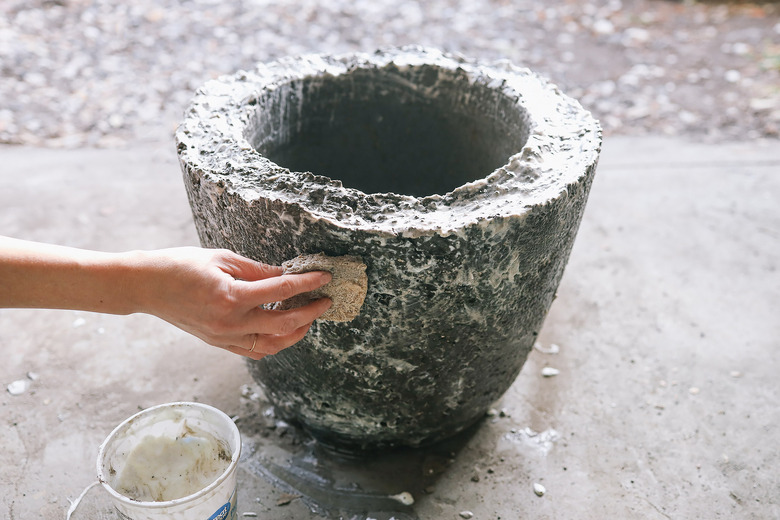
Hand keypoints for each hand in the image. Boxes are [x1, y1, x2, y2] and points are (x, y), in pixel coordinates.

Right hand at [138, 247, 332, 358]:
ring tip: (307, 317)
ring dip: (295, 333)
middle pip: (284, 324)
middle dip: (310, 312)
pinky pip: (254, 350)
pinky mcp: (218, 343)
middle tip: (325, 301)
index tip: (324, 278)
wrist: (146, 286)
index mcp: (231, 296)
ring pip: (272, 345)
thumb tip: (286, 274)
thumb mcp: (222, 258)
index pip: (281, 290)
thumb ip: (257, 269)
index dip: (307, 283)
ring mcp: (224, 337)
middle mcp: (230, 322)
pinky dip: (273, 342)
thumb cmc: (181, 265)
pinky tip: (282, 328)